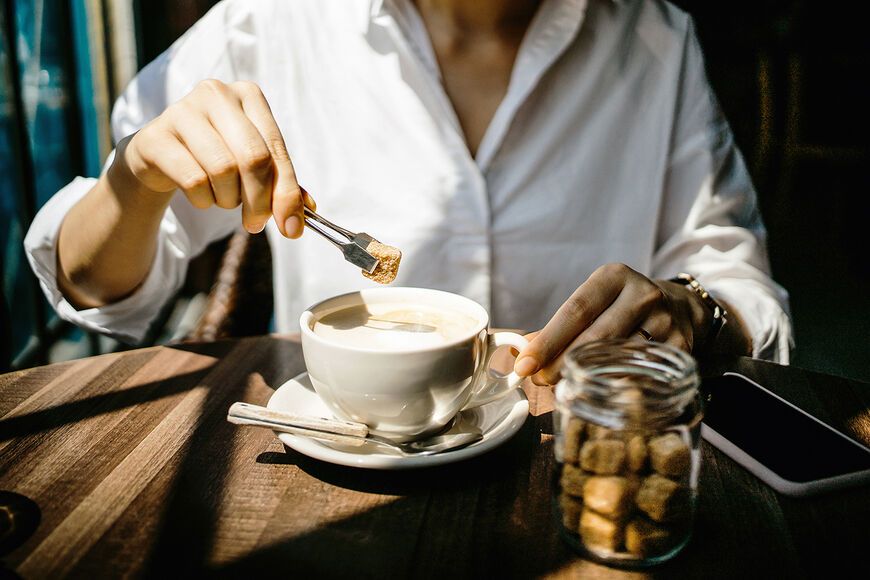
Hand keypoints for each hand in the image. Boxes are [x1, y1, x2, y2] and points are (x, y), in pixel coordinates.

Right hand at [110, 79, 312, 236]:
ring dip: (228, 199)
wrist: (160, 155)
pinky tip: (200, 195)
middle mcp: (217, 94)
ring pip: (223, 169)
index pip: (276, 150)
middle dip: (259, 201)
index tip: (292, 228)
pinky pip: (193, 180)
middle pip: (253, 158)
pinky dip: (203, 200)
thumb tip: (308, 210)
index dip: (287, 193)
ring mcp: (183, 110)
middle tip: (255, 224)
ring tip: (223, 198)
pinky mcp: (156, 136)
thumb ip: (281, 184)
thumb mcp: (252, 164)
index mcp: (249, 96)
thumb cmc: (215, 156)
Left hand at [513, 263, 713, 384]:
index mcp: (614, 277)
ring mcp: (666, 321)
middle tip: (540, 382)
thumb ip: (557, 328)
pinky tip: (600, 392)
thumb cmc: (619, 307)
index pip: (575, 310)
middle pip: (595, 337)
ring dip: (586, 378)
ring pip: (618, 359)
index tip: (525, 364)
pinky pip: (641, 375)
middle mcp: (643, 294)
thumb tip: (520, 353)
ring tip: (565, 386)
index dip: (548, 341)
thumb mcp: (592, 303)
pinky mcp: (681, 348)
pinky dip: (616, 386)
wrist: (678, 307)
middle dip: (562, 364)